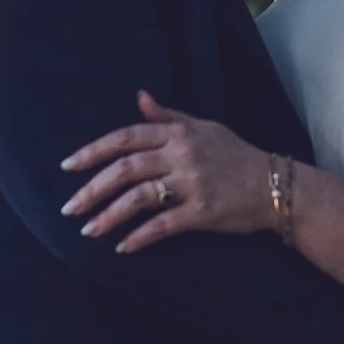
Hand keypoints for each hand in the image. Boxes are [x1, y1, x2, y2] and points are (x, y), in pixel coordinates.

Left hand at [62, 92, 279, 250]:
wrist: (275, 184)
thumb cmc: (235, 155)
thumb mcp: (203, 127)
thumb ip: (167, 116)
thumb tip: (139, 96)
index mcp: (177, 133)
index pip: (125, 138)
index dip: (93, 151)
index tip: (68, 166)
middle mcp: (181, 155)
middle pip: (125, 169)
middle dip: (92, 189)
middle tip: (69, 208)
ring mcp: (192, 183)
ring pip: (139, 198)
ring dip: (109, 216)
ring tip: (87, 231)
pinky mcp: (202, 211)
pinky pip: (163, 225)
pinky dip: (140, 237)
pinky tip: (121, 247)